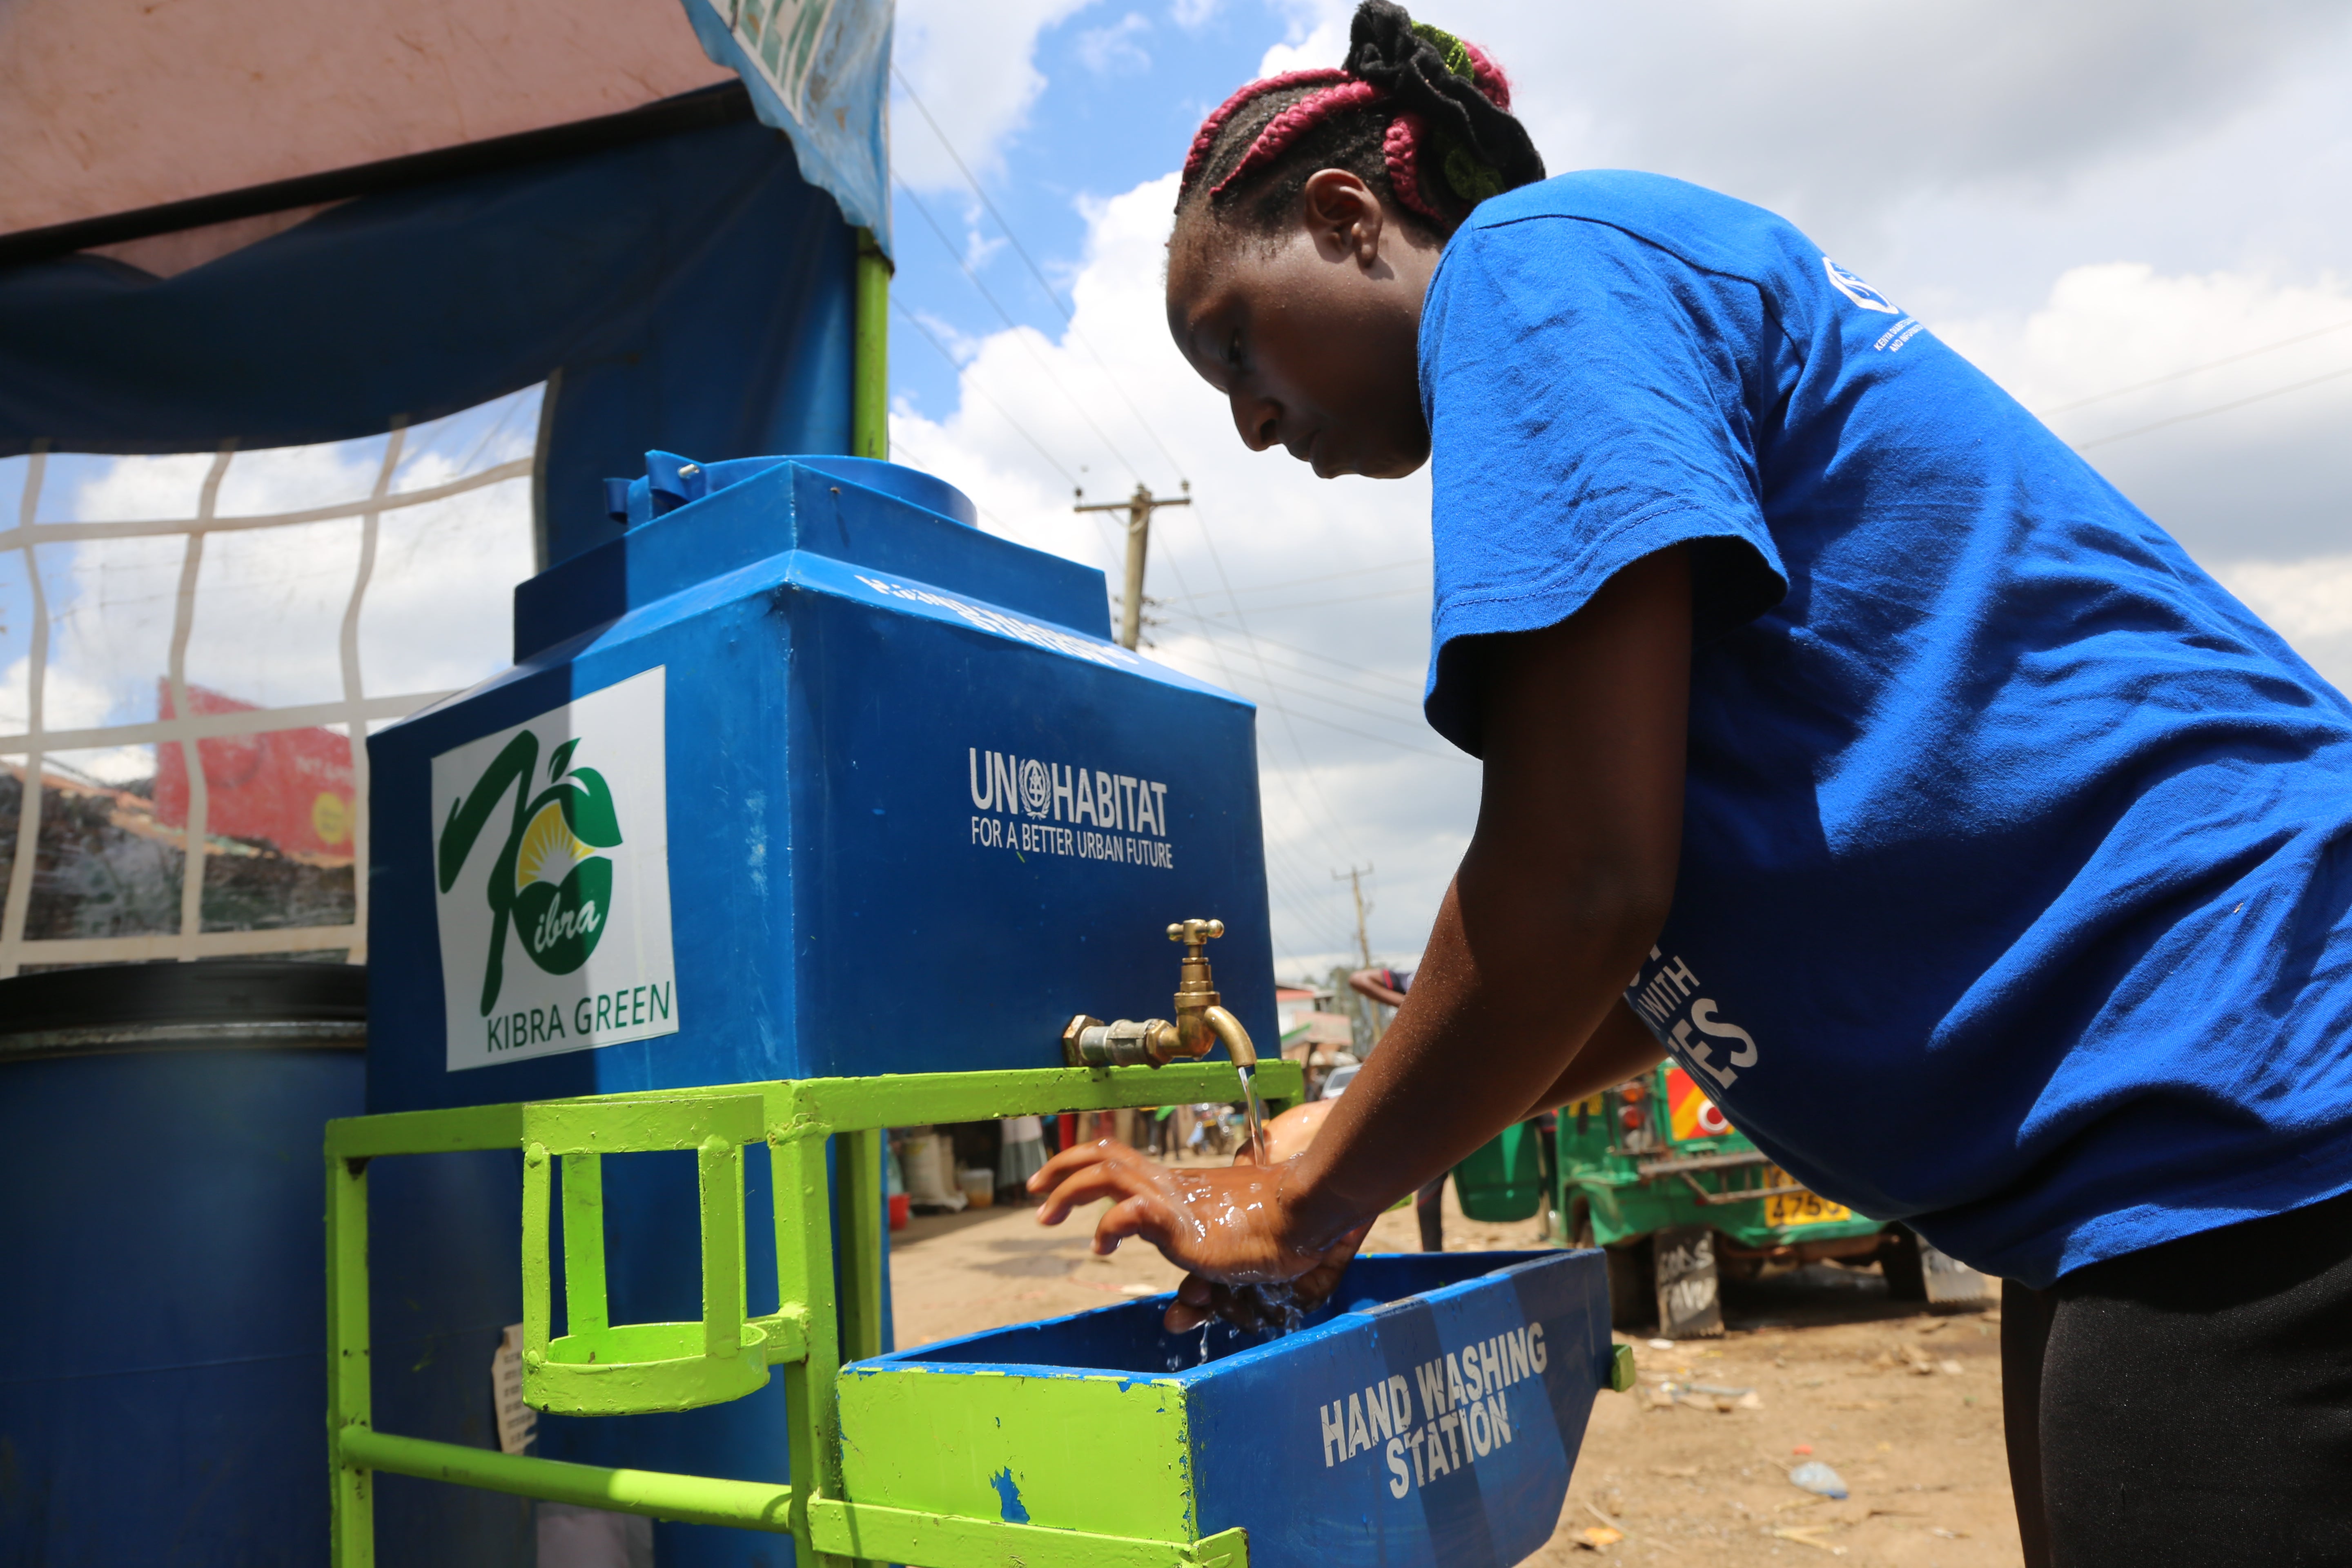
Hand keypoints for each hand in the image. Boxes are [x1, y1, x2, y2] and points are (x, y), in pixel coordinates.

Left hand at [1027, 1140, 1368, 1331]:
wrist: (1304, 1215)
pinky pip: (1130, 1213)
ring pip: (1106, 1174)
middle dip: (1060, 1169)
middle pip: (1102, 1156)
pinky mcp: (1180, 1223)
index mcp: (1173, 1186)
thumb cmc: (1271, 1232)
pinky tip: (1101, 1245)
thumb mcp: (1219, 1258)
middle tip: (1034, 1191)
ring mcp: (1172, 1200)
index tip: (1053, 1184)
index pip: (1119, 1159)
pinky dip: (1107, 1225)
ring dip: (1068, 1188)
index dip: (1081, 1164)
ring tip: (1045, 1212)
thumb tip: (1174, 1321)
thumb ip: (1194, 1285)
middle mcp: (1167, 1185)